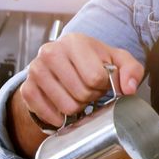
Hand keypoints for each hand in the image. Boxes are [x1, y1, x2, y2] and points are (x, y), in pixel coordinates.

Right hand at [18, 33, 143, 127]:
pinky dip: (58, 117)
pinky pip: (45, 113)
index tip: (101, 82)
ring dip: (76, 107)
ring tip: (76, 95)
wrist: (64, 65)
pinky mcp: (26, 88)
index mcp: (74, 41)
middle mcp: (50, 52)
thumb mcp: (118, 60)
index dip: (103, 86)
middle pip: (81, 93)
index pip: (95, 77)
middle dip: (90, 97)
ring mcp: (35, 70)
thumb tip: (129, 88)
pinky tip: (63, 108)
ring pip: (66, 106)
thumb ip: (132, 70)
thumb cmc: (93, 62)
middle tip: (89, 90)